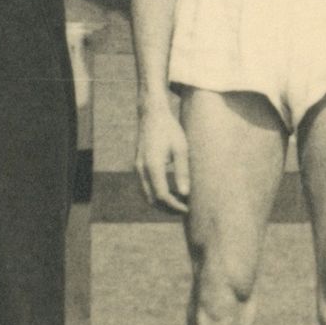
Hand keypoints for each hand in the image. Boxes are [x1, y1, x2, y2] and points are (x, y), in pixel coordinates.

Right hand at [136, 100, 191, 214]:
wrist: (152, 115)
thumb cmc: (170, 130)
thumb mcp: (181, 149)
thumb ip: (182, 172)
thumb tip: (185, 194)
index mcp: (153, 165)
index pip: (162, 195)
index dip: (175, 206)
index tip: (188, 209)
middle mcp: (141, 169)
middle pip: (152, 200)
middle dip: (168, 209)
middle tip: (184, 210)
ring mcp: (137, 168)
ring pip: (146, 196)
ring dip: (161, 204)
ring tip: (178, 204)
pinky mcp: (138, 166)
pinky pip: (144, 188)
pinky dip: (156, 195)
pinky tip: (170, 194)